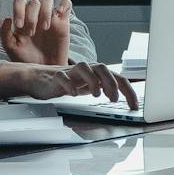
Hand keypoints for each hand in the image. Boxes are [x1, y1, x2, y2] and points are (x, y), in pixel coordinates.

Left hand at [0, 0, 75, 66]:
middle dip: (31, 16)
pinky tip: (59, 14)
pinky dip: (63, 5)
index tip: (19, 26)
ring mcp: (49, 17)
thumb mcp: (11, 48)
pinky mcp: (63, 22)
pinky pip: (66, 4)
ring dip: (45, 11)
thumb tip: (6, 18)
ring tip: (44, 28)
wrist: (43, 71)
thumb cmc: (26, 59)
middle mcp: (35, 15)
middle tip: (31, 33)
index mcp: (22, 18)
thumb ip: (4, 33)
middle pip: (33, 2)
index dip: (18, 10)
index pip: (19, 2)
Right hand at [0, 60, 138, 107]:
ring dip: (93, 80)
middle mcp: (85, 70)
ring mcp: (70, 72)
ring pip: (84, 68)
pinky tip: (74, 95)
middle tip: (114, 99)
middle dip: (111, 83)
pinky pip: (63, 77)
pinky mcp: (55, 77)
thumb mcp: (89, 87)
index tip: (134, 106)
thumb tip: (123, 100)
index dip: (127, 91)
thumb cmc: (67, 83)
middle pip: (102, 68)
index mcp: (96, 73)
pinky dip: (69, 85)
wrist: (39, 79)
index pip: (117, 77)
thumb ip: (104, 89)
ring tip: (97, 95)